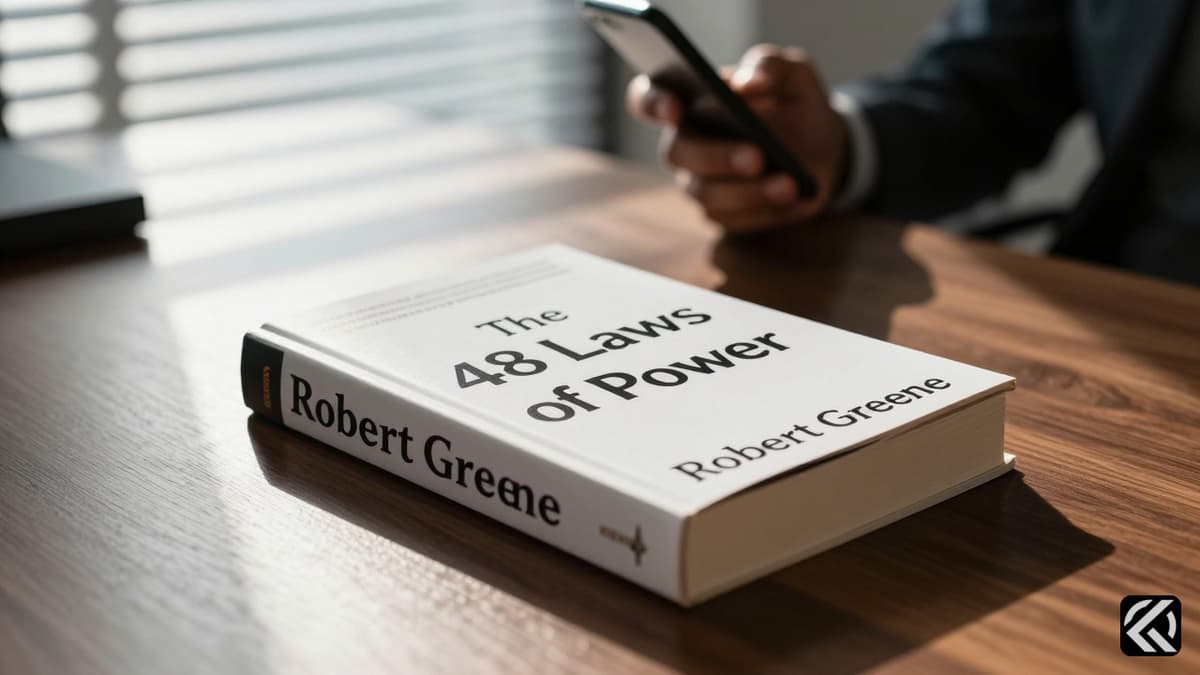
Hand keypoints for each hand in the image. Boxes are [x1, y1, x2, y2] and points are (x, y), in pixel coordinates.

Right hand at [626, 44, 848, 233]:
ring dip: (747, 191)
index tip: (674, 107)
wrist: (821, 148)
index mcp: (686, 99)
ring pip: (704, 193)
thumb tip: (747, 84)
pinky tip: (793, 197)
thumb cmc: (792, 103)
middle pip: (676, 153)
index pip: (645, 99)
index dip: (651, 103)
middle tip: (756, 156)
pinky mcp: (721, 213)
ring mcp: (698, 182)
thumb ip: (769, 66)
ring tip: (788, 184)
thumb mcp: (792, 74)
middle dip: (715, 156)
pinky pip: (733, 218)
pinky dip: (764, 209)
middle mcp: (683, 143)